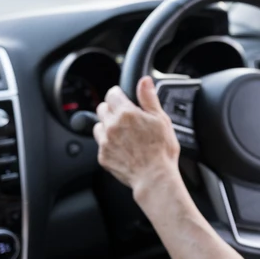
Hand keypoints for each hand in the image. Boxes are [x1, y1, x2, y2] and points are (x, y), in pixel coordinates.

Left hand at [95, 76, 180, 197]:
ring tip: (123, 133)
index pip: (112, 94)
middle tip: (126, 117)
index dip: (119, 94)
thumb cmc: (161, 150)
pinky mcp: (102, 157)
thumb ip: (149, 98)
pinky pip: (101, 144)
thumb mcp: (160, 119)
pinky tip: (123, 147)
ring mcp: (105, 142)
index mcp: (126, 113)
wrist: (154, 177)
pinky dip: (108, 143)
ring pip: (98, 126)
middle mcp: (112, 125)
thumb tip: (144, 81)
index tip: (124, 98)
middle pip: (102, 108)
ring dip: (107, 125)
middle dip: (112, 109)